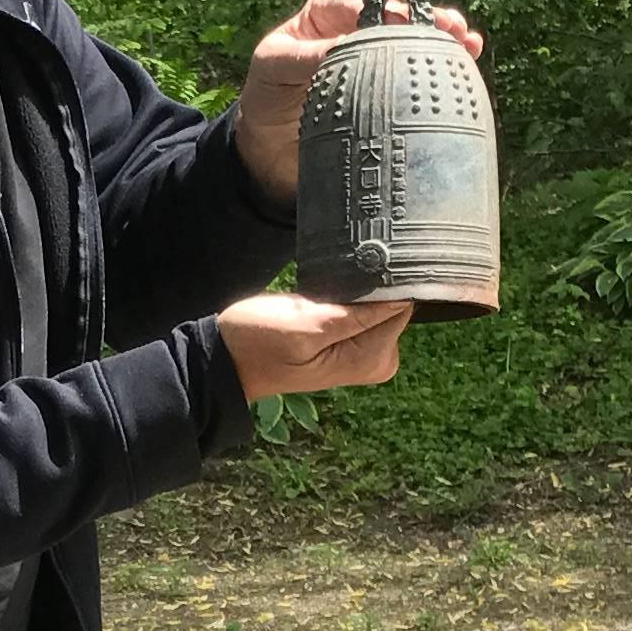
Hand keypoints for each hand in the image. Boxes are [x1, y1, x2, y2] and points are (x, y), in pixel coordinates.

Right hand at [217, 292, 413, 405]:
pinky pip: (362, 310)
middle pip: (394, 306)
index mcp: (369, 359)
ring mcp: (361, 353)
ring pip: (377, 305)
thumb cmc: (259, 343)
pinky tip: (323, 295)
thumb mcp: (305, 324)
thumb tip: (404, 298)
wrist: (228, 359)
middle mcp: (373, 360)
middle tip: (330, 283)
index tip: (357, 271)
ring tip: (322, 290)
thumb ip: (357, 316)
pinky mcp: (347, 342)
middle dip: (367, 289)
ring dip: (354, 291)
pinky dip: (347, 297)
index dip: (383, 284)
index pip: (402, 308)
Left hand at [233, 0, 486, 206]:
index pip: (359, 3)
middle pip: (398, 18)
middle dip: (426, 20)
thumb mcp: (274, 68)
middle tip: (451, 27)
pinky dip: (443, 69)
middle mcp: (357, 31)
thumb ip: (304, 56)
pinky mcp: (389, 89)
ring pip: (415, 42)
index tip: (403, 19)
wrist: (268, 147)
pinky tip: (467, 64)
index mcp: (327, 15)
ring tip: (468, 43)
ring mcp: (377, 60)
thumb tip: (345, 44)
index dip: (384, 8)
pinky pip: (419, 74)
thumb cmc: (266, 96)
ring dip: (444, 41)